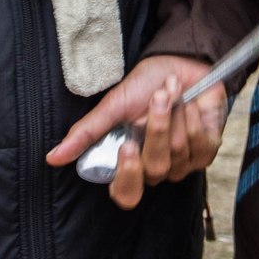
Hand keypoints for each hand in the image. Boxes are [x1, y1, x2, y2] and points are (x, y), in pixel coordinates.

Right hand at [47, 55, 227, 210]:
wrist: (180, 63)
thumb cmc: (146, 85)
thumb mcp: (113, 106)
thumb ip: (86, 133)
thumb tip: (52, 158)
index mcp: (130, 162)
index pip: (126, 194)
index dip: (127, 176)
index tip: (127, 147)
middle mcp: (156, 168)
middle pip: (155, 169)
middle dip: (157, 128)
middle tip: (157, 98)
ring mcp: (184, 162)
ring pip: (178, 153)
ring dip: (175, 115)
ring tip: (172, 93)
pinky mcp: (207, 150)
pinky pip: (201, 144)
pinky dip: (194, 116)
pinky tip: (191, 103)